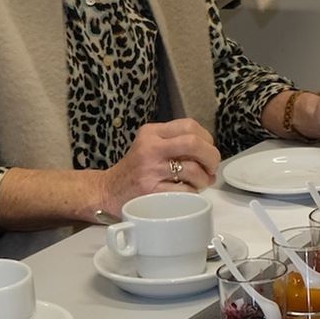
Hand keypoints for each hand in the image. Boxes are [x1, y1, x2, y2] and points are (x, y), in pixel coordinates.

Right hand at [98, 118, 221, 214]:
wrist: (107, 191)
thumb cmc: (134, 171)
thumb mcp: (149, 146)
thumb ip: (175, 145)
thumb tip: (210, 157)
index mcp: (151, 133)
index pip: (189, 125)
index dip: (207, 139)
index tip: (208, 151)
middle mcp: (150, 148)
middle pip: (194, 143)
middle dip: (211, 157)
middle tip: (212, 168)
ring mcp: (150, 170)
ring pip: (193, 169)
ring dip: (204, 179)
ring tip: (200, 183)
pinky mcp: (151, 191)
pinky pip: (184, 190)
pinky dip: (192, 193)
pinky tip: (187, 193)